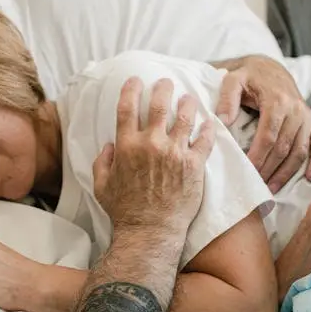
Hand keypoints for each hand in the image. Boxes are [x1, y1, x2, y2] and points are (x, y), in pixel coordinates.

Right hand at [94, 77, 215, 234]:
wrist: (150, 231)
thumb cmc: (123, 211)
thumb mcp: (102, 186)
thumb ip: (101, 162)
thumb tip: (109, 146)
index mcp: (127, 146)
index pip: (127, 108)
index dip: (131, 89)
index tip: (135, 80)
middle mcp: (151, 144)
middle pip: (159, 105)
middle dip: (163, 88)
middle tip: (166, 83)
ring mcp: (174, 153)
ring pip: (185, 117)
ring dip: (187, 103)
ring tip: (189, 98)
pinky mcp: (193, 165)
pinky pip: (204, 139)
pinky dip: (207, 128)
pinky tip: (208, 122)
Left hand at [216, 56, 310, 190]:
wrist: (271, 70)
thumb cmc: (249, 78)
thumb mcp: (234, 80)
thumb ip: (227, 98)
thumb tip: (222, 121)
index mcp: (277, 101)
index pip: (268, 136)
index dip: (258, 156)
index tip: (247, 171)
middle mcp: (296, 110)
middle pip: (283, 147)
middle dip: (269, 168)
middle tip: (256, 184)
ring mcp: (307, 118)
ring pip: (299, 151)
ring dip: (287, 172)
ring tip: (271, 187)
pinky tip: (309, 178)